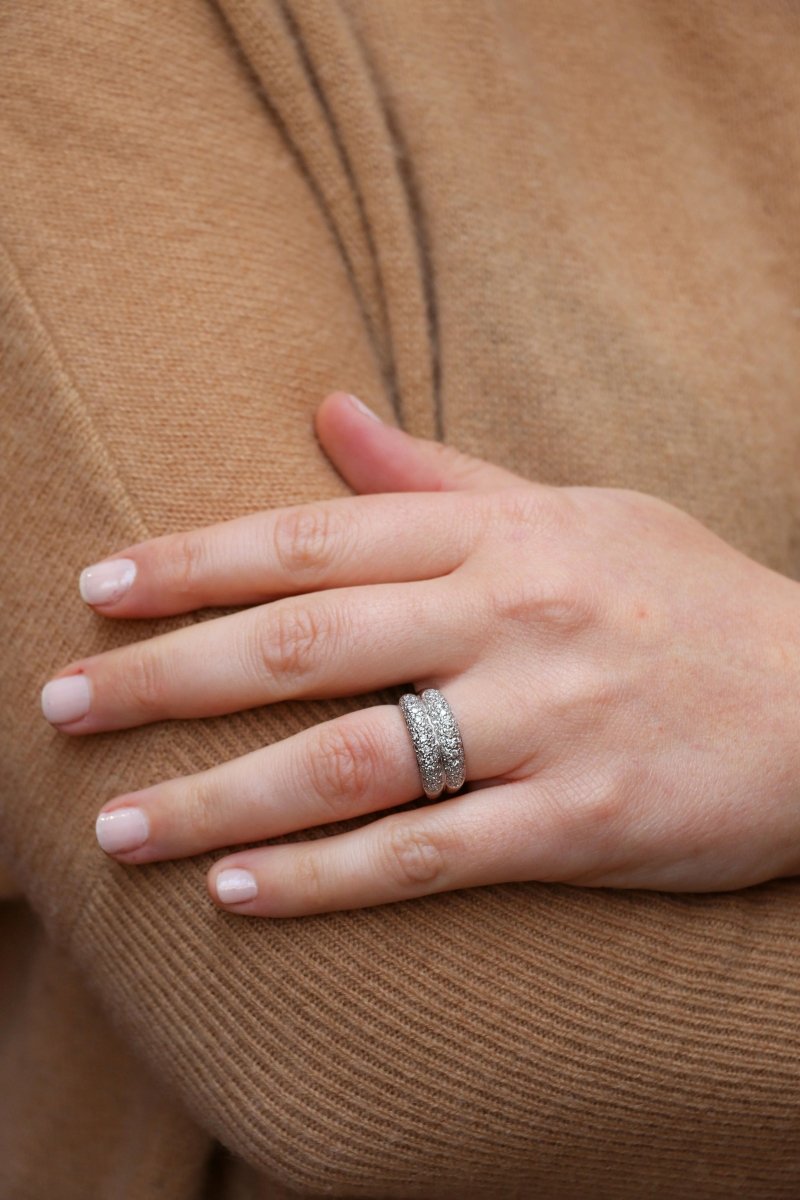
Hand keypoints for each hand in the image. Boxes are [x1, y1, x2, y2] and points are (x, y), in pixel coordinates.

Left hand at [40, 391, 799, 915]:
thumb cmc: (685, 599)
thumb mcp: (577, 511)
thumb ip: (442, 477)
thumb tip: (327, 415)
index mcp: (504, 535)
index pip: (315, 538)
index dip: (193, 562)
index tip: (96, 589)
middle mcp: (512, 619)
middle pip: (304, 643)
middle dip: (167, 677)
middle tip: (63, 705)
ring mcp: (546, 724)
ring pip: (349, 759)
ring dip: (218, 797)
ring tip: (120, 827)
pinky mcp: (578, 825)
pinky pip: (426, 856)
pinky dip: (323, 878)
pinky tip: (237, 892)